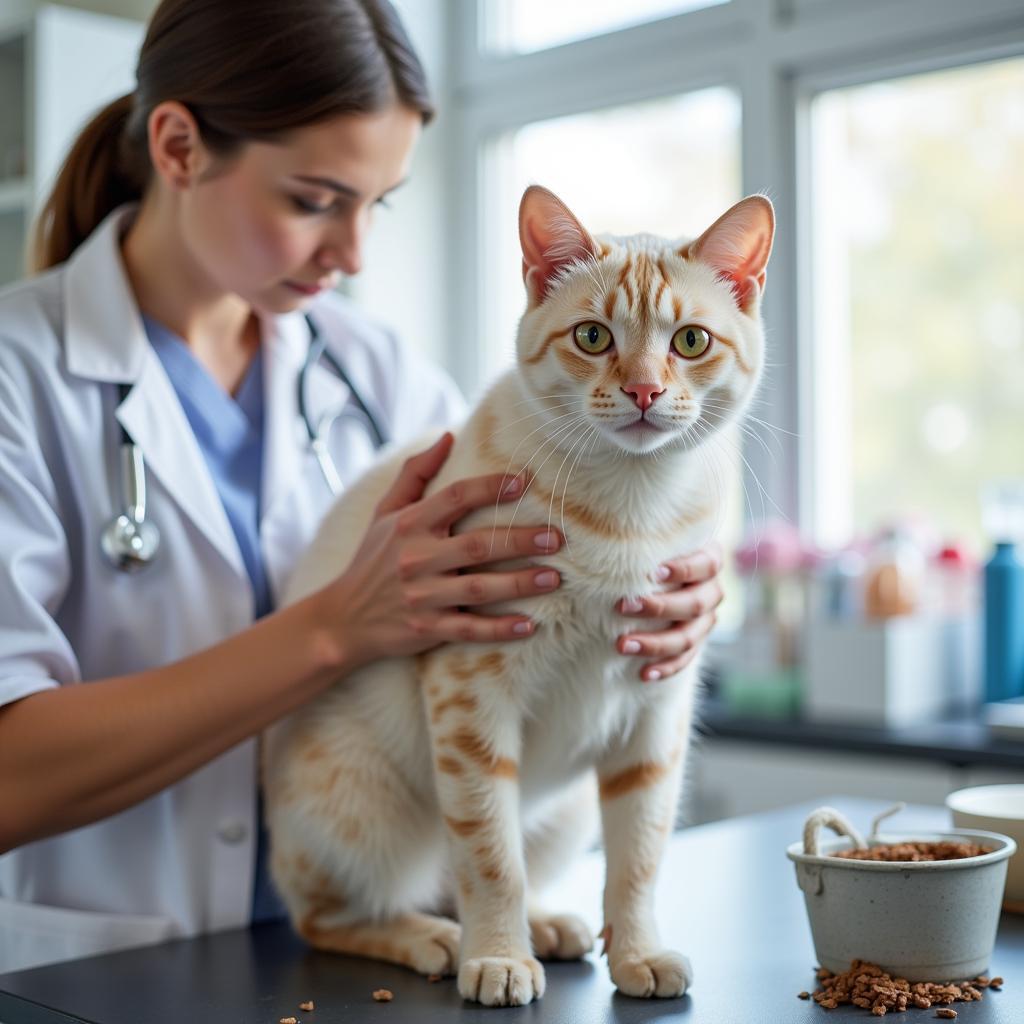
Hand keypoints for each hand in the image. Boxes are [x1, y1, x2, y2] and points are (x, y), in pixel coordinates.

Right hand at [323, 432, 562, 669]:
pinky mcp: (428, 628)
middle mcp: (417, 558)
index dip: (491, 487)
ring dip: (520, 583)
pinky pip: (470, 629)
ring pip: (480, 588)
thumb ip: (415, 473)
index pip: (457, 497)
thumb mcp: (385, 512)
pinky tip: (529, 626)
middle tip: (557, 537)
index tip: (525, 481)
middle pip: (478, 545)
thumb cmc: (373, 559)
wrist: (344, 618)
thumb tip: (448, 436)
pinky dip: (499, 630)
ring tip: (554, 577)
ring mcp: (423, 596)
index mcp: (410, 524)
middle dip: (520, 540)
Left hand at [614, 542, 723, 681]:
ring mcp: (706, 619)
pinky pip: (686, 660)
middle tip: (622, 607)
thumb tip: (569, 536)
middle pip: (696, 604)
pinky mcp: (695, 642)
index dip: (684, 569)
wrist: (655, 577)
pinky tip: (643, 673)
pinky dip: (666, 667)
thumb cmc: (642, 551)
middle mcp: (711, 590)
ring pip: (689, 637)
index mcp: (707, 560)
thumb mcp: (643, 541)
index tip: (652, 573)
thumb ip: (630, 538)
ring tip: (622, 645)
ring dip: (656, 644)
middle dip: (660, 607)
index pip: (707, 564)